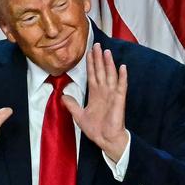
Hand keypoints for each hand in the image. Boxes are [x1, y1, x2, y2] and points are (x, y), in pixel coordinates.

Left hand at [62, 44, 128, 161]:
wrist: (106, 139)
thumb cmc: (96, 129)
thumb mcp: (79, 116)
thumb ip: (72, 105)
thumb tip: (62, 96)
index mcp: (95, 94)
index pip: (92, 74)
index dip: (90, 64)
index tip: (89, 52)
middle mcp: (104, 92)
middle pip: (100, 71)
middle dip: (98, 58)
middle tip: (96, 45)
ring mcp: (112, 95)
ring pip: (110, 75)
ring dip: (109, 63)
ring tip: (107, 52)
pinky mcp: (119, 100)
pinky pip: (121, 86)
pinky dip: (122, 77)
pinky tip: (122, 67)